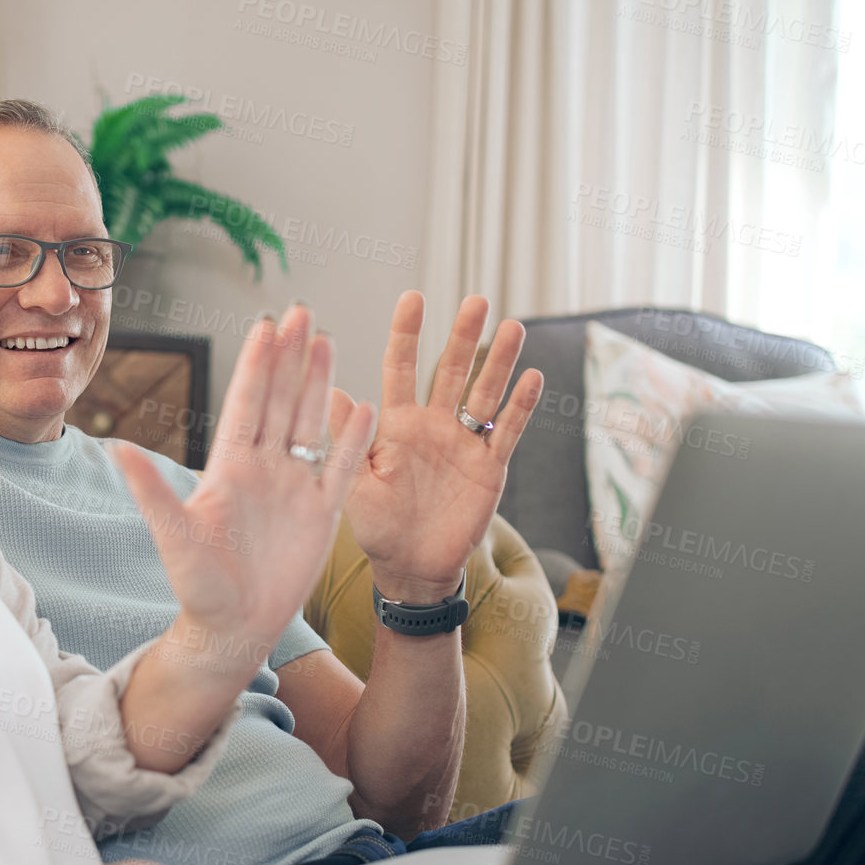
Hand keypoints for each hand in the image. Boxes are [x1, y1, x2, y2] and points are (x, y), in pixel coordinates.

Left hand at [114, 305, 376, 655]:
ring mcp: (294, 488)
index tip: (266, 324)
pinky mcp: (321, 514)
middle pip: (281, 401)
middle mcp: (263, 470)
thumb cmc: (198, 587)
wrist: (234, 629)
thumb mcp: (173, 535)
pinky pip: (342, 468)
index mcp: (229, 468)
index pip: (247, 404)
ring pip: (310, 423)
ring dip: (319, 383)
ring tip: (327, 340)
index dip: (257, 364)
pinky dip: (354, 440)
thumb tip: (116, 448)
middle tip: (302, 311)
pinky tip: (365, 405)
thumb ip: (151, 490)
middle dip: (291, 356)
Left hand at [334, 292, 541, 603]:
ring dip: (498, 362)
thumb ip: (348, 439)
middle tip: (476, 300)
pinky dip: (520, 406)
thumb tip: (332, 393)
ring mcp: (464, 443)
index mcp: (396, 424)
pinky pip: (507, 431)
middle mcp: (433, 425)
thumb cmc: (376, 526)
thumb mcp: (354, 482)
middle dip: (463, 336)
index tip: (413, 298)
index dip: (407, 334)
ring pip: (484, 393)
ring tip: (512, 327)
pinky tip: (533, 376)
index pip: (402, 367)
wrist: (411, 567)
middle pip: (450, 370)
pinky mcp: (489, 467)